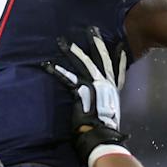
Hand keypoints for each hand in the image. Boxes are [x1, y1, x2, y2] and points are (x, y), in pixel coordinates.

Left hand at [43, 27, 127, 163]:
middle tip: (91, 29)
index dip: (119, 57)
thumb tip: (115, 121)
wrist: (101, 137)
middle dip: (95, 42)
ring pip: (82, 63)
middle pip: (100, 59)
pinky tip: (47, 64)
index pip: (118, 70)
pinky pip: (66, 78)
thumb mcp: (111, 118)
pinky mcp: (80, 91)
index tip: (120, 45)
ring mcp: (93, 85)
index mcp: (112, 91)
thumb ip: (109, 113)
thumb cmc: (105, 132)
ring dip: (71, 51)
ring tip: (62, 41)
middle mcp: (105, 85)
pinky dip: (56, 71)